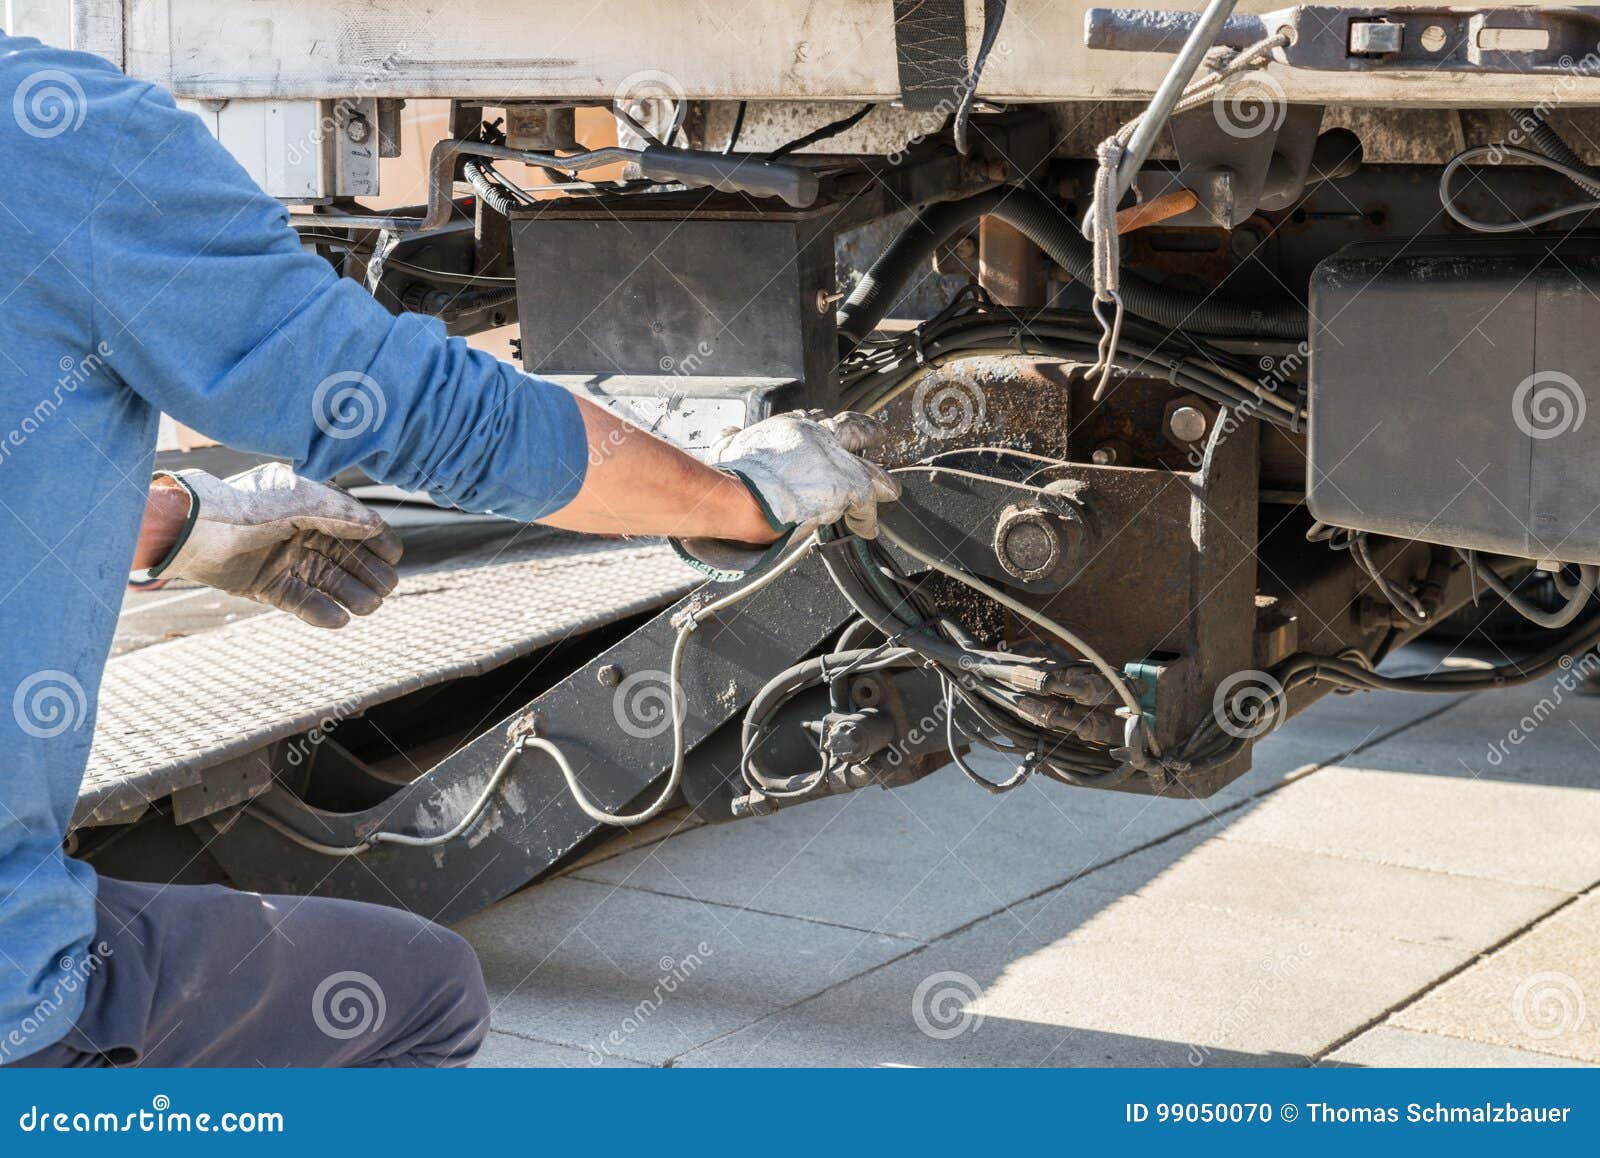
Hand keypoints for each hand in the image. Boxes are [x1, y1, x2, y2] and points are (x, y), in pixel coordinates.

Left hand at [141, 463, 402, 627]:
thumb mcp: (301, 499)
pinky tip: (339, 620)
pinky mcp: (266, 586)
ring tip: (369, 607)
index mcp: (310, 505)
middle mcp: (300, 532)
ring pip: (327, 580)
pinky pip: (301, 600)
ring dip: (350, 594)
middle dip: (368, 572)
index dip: (377, 540)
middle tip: (385, 589)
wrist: (192, 531)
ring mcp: (284, 559)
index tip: (394, 557)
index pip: (354, 524)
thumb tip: (376, 527)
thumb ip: (342, 512)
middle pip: (345, 556)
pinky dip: (320, 611)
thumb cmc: (247, 505)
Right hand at [674, 410, 901, 577]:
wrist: (745, 494)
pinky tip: (869, 528)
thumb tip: (727, 433)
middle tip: (875, 434)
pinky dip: (867, 518)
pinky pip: (866, 503)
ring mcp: (836, 461)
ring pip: (868, 468)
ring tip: (890, 488)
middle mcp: (818, 438)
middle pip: (850, 429)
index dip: (823, 428)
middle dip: (864, 432)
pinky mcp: (847, 486)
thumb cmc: (734, 475)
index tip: (826, 430)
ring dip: (880, 479)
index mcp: (791, 428)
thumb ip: (732, 439)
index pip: (815, 421)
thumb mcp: (728, 446)